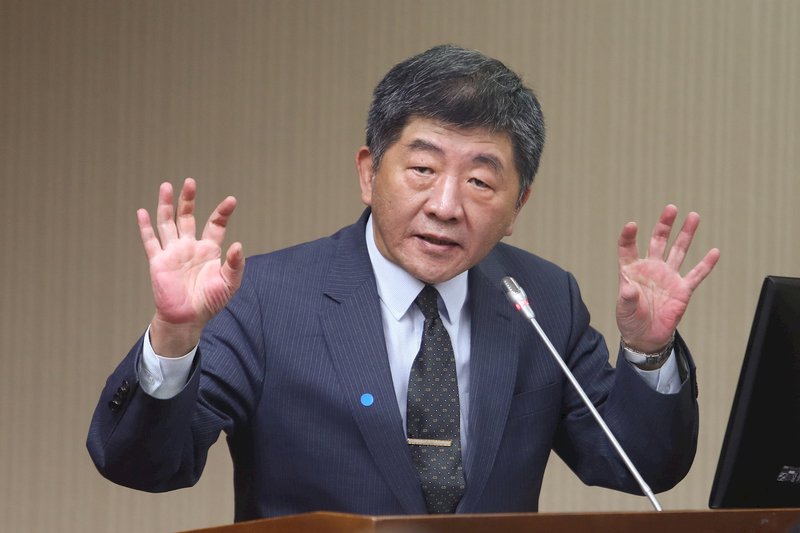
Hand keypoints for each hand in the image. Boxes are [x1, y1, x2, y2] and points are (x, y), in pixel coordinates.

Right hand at [138, 178, 244, 355]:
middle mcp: (190, 247)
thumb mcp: (229, 283)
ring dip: (167, 205)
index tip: (231, 201)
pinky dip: (146, 226)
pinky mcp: (158, 261)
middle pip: (187, 217)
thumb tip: (239, 245)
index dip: (222, 212)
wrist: (187, 319)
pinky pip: (151, 240)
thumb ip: (235, 265)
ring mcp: (173, 252)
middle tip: (190, 182)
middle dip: (188, 200)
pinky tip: (142, 211)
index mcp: (209, 250)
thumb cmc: (210, 302)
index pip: (215, 224)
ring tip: (166, 186)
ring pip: (167, 223)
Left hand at [616, 205, 719, 352]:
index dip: (629, 236)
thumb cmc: (630, 320)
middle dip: (664, 225)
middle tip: (671, 209)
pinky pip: (696, 274)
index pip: (628, 248)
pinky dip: (706, 264)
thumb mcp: (624, 310)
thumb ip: (626, 298)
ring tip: (693, 216)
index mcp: (631, 270)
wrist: (646, 337)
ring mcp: (668, 277)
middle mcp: (651, 269)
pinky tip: (714, 252)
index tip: (631, 225)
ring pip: (679, 251)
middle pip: (658, 241)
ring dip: (685, 234)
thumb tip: (627, 288)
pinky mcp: (682, 289)